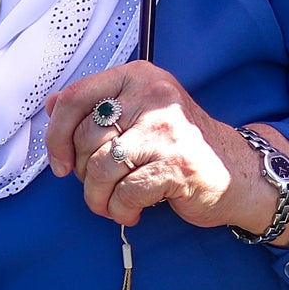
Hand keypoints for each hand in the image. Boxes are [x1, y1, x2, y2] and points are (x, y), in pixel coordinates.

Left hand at [43, 64, 288, 236]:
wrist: (237, 173)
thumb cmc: (179, 146)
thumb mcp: (140, 114)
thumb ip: (97, 107)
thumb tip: (51, 103)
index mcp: (138, 77)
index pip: (76, 98)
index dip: (57, 135)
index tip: (61, 163)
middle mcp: (153, 96)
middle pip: (86, 139)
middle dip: (83, 175)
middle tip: (99, 188)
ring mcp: (166, 130)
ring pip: (102, 169)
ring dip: (98, 198)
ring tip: (111, 206)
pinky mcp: (177, 165)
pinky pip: (126, 193)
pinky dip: (121, 210)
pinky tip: (133, 212)